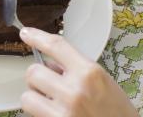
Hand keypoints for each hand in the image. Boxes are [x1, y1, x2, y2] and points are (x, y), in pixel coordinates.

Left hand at [19, 27, 137, 116]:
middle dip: (38, 78)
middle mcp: (75, 90)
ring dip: (35, 98)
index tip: (26, 33)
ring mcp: (64, 111)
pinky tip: (53, 113)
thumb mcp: (103, 82)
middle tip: (49, 86)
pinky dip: (38, 112)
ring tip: (50, 103)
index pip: (56, 46)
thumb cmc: (116, 112)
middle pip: (34, 71)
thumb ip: (76, 69)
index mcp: (90, 72)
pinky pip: (31, 113)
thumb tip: (49, 64)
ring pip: (27, 95)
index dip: (37, 37)